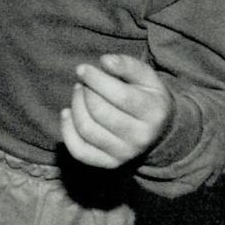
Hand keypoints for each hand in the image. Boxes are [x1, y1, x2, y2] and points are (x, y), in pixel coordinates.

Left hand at [59, 53, 172, 168]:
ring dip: (75, 106)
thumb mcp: (146, 77)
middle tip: (84, 82)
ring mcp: (125, 153)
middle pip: (100, 112)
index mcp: (153, 113)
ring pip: (87, 129)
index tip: (82, 68)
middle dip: (86, 91)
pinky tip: (67, 113)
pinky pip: (79, 150)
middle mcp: (141, 137)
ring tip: (79, 93)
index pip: (120, 96)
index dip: (96, 79)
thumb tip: (105, 61)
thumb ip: (127, 65)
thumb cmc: (146, 96)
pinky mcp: (109, 163)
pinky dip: (67, 130)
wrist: (158, 131)